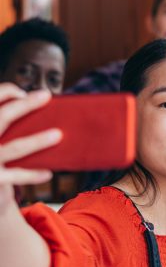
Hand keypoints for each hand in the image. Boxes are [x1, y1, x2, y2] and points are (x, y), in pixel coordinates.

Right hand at [0, 85, 60, 206]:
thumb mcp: (0, 136)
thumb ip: (6, 126)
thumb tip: (38, 105)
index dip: (5, 92)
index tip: (24, 92)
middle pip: (2, 117)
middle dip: (24, 105)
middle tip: (45, 96)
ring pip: (15, 147)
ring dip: (37, 141)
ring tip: (58, 135)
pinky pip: (16, 175)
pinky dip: (32, 174)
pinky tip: (47, 173)